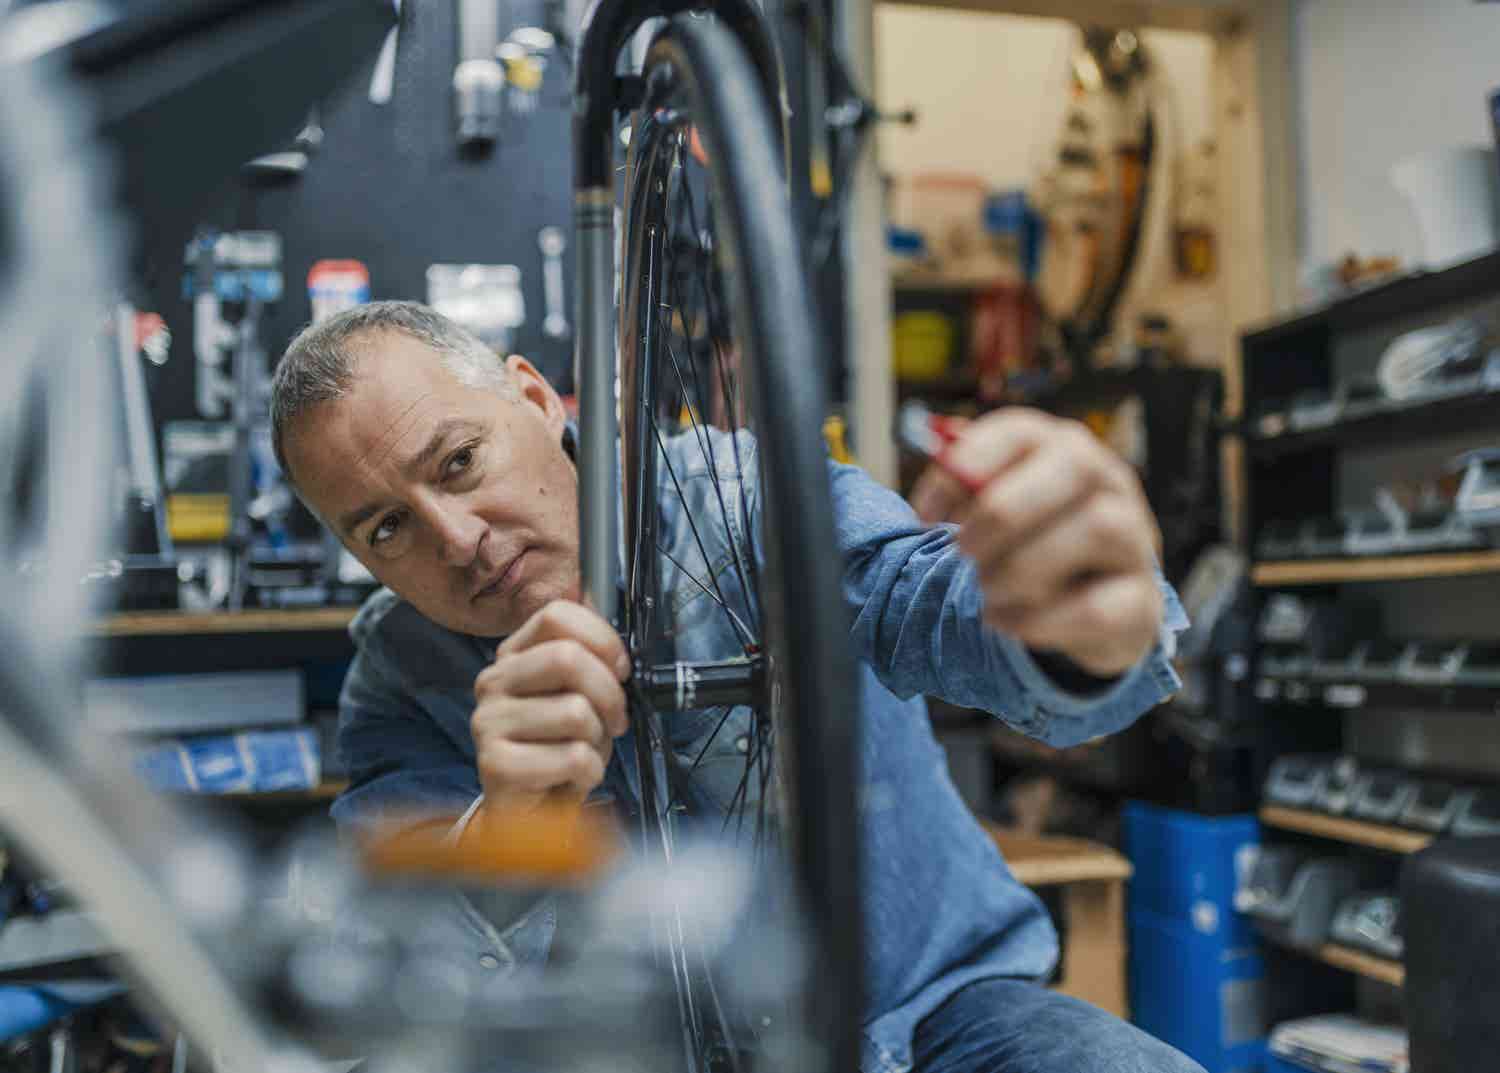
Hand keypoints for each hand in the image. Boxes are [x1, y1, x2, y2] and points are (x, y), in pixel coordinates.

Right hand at [471, 601, 629, 815]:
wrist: (533, 813)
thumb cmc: (560, 749)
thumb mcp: (579, 696)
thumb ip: (592, 664)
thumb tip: (617, 648)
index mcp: (514, 655)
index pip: (556, 616)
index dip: (602, 638)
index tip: (620, 669)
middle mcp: (493, 682)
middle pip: (568, 658)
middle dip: (609, 692)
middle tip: (614, 720)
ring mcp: (488, 722)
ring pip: (576, 711)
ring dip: (598, 740)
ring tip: (584, 752)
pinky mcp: (494, 764)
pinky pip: (572, 756)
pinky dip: (590, 771)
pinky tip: (574, 777)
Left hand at [910, 409, 1162, 677]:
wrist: (1094, 608)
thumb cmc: (1032, 545)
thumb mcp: (998, 509)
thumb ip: (966, 486)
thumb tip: (934, 475)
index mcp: (1063, 449)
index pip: (1021, 430)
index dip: (965, 468)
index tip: (924, 516)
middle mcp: (1109, 483)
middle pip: (1075, 464)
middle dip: (1003, 511)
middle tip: (962, 551)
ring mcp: (1134, 540)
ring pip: (1096, 529)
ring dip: (1022, 567)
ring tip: (987, 589)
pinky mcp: (1140, 602)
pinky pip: (1096, 607)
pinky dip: (1036, 620)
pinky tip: (1003, 621)